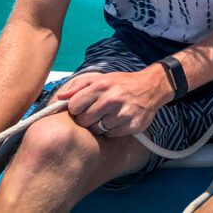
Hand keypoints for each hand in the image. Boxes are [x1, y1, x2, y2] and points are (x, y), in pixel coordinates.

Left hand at [56, 67, 172, 137]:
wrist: (151, 87)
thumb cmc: (121, 83)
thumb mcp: (100, 78)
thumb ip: (78, 85)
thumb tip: (60, 97)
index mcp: (101, 86)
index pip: (74, 106)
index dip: (76, 108)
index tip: (83, 106)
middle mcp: (111, 99)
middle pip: (83, 120)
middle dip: (87, 118)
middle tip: (96, 112)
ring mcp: (122, 113)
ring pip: (96, 130)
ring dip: (100, 125)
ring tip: (108, 115)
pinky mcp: (132, 125)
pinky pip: (110, 135)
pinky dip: (112, 130)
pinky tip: (118, 120)